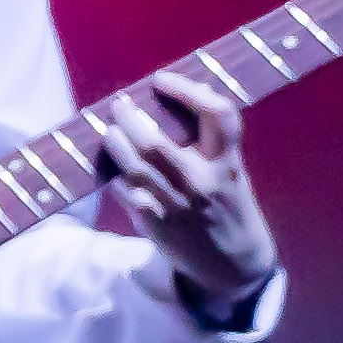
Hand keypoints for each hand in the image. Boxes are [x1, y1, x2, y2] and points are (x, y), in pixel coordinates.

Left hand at [89, 72, 275, 314]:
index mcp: (227, 161)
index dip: (187, 90)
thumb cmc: (228, 202)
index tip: (160, 79)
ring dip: (115, 144)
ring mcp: (177, 203)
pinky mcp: (157, 223)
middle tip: (119, 104)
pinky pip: (126, 193)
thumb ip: (210, 140)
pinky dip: (115, 178)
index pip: (217, 114)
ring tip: (109, 131)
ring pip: (135, 168)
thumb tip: (183, 95)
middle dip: (130, 119)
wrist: (233, 262)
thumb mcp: (230, 169)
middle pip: (156, 143)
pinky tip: (110, 168)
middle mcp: (203, 180)